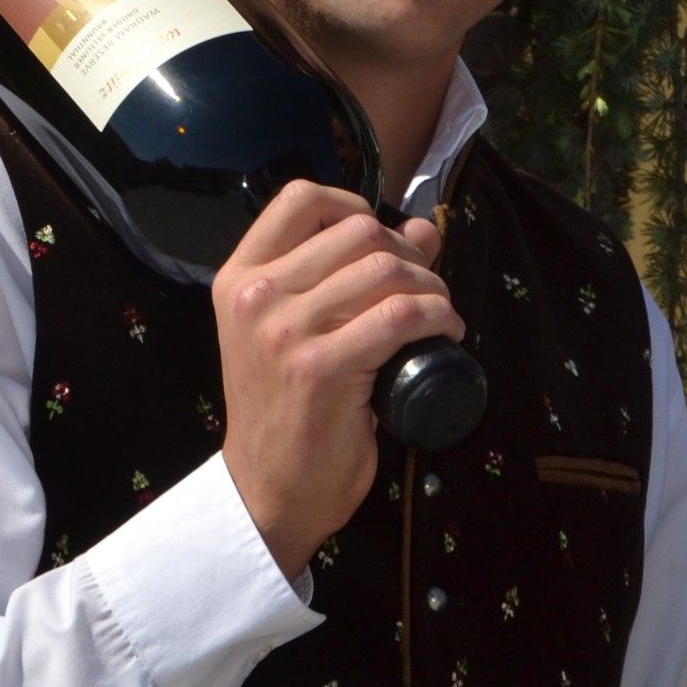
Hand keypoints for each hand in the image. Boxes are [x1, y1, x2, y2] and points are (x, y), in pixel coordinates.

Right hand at [213, 180, 463, 577]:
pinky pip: (401, 316)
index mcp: (239, 278)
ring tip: (438, 314)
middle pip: (358, 231)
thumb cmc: (288, 409)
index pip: (300, 198)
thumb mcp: (299, 330)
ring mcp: (284, 330)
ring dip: (431, 286)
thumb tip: (421, 226)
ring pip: (386, 269)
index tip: (384, 241)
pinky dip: (439, 316)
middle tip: (425, 291)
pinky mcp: (320, 368)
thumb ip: (347, 274)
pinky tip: (447, 332)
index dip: (355, 205)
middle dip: (408, 254)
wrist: (269, 488)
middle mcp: (255, 295)